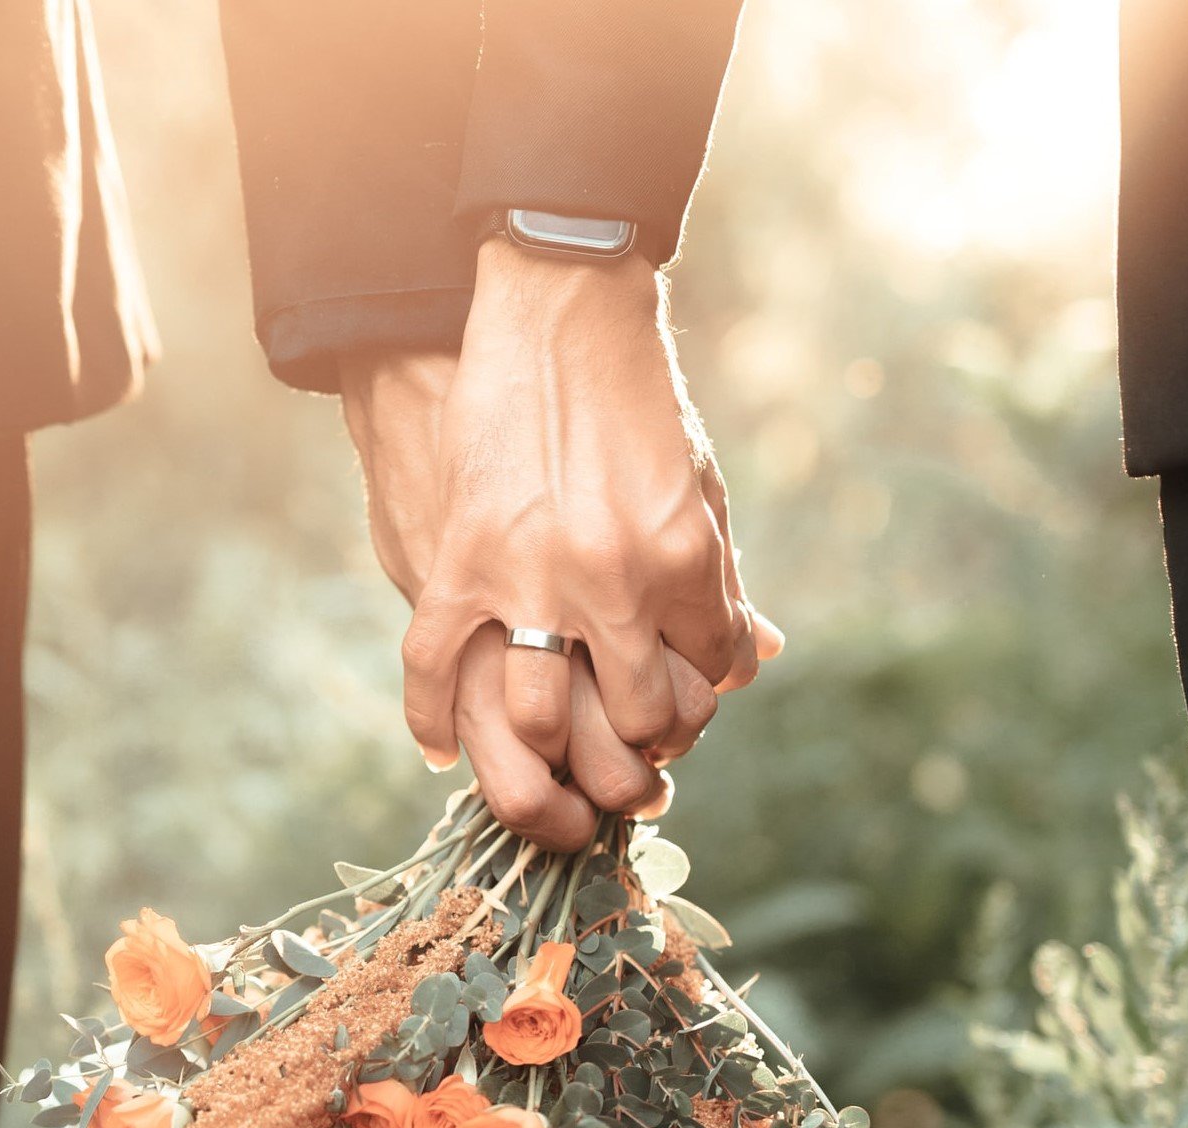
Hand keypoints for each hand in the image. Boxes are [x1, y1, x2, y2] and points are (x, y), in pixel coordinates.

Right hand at [340, 349, 724, 844]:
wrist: (559, 315)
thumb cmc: (639, 402)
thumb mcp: (701, 484)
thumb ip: (722, 578)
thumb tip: (755, 659)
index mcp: (686, 561)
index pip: (710, 680)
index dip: (698, 700)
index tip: (677, 702)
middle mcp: (615, 581)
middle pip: (636, 721)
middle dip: (638, 749)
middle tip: (624, 748)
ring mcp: (532, 576)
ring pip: (540, 720)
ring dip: (549, 751)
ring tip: (550, 746)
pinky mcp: (460, 558)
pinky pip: (434, 667)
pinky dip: (432, 720)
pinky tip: (444, 749)